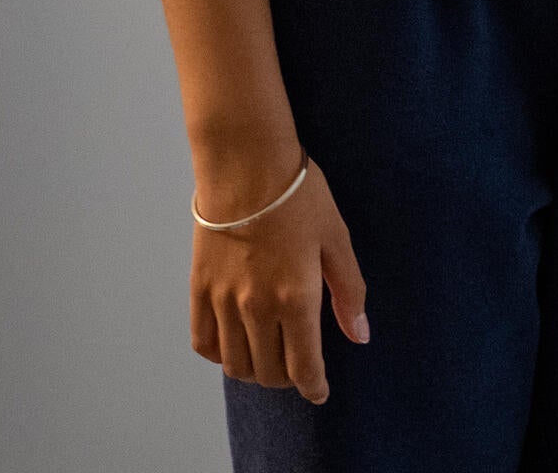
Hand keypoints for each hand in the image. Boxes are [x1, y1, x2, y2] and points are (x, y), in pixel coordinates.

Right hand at [188, 160, 367, 402]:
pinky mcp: (199, 289)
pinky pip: (203, 341)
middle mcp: (255, 307)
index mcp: (296, 297)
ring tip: (270, 358)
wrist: (246, 165)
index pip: (302, 365)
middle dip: (287, 378)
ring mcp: (223, 300)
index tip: (319, 392)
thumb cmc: (300, 196)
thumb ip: (348, 292)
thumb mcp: (337, 240)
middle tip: (299, 368)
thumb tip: (359, 335)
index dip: (313, 386)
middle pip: (268, 371)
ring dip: (255, 370)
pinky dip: (219, 354)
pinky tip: (236, 343)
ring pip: (235, 363)